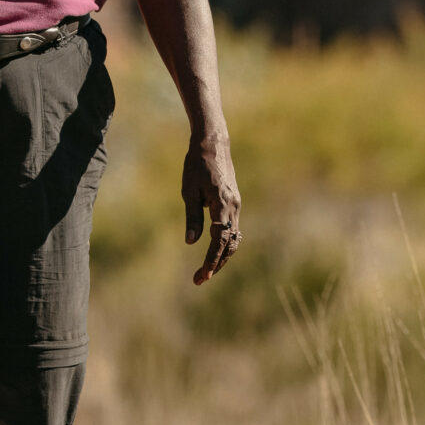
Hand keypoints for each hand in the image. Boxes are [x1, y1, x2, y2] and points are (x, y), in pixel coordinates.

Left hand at [184, 139, 241, 284]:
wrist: (212, 144)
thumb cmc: (196, 165)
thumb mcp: (188, 191)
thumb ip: (192, 217)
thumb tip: (191, 242)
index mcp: (222, 205)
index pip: (219, 240)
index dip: (211, 260)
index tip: (203, 275)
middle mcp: (234, 207)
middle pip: (229, 244)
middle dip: (216, 264)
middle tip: (199, 279)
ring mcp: (236, 206)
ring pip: (233, 238)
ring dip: (222, 256)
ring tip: (206, 270)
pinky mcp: (234, 203)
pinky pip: (233, 229)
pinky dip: (225, 243)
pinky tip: (215, 252)